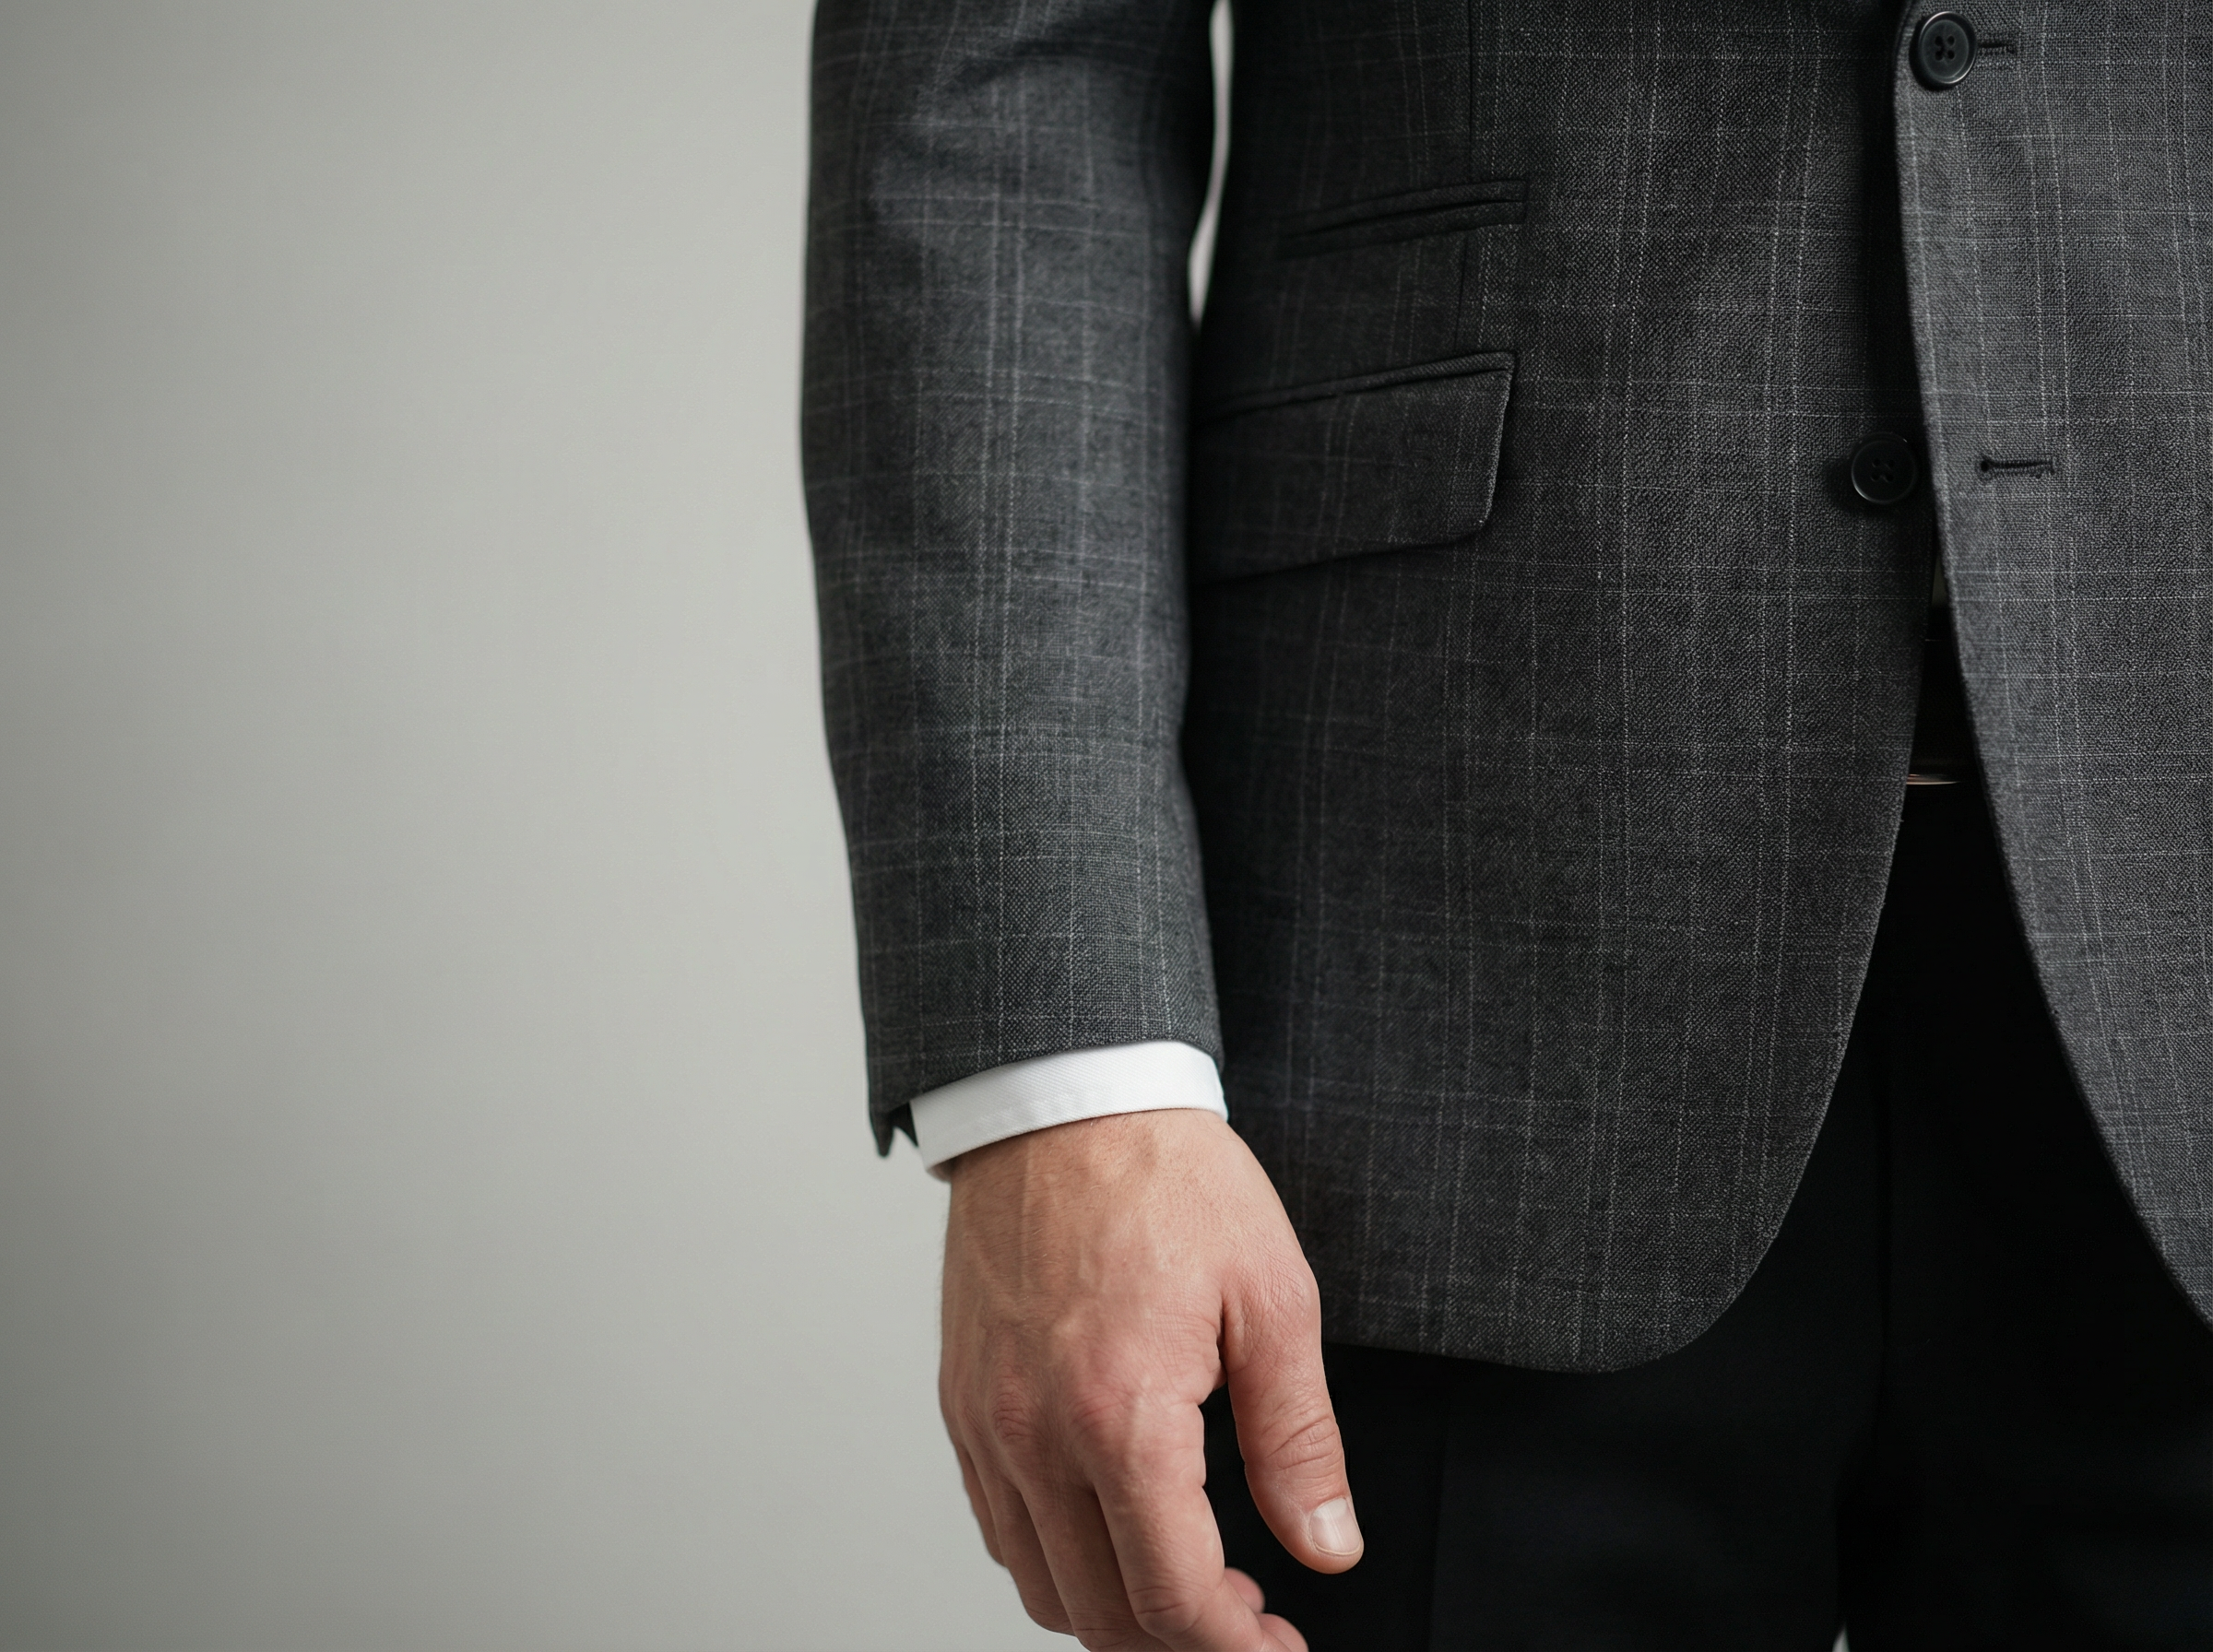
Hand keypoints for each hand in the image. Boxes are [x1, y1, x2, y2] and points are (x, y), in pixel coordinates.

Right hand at [940, 1109, 1359, 1650]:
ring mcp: (988, 1423)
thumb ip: (1299, 1440)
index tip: (1277, 1648)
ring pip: (1040, 1585)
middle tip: (1247, 1620)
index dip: (1236, 1649)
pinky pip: (999, 1526)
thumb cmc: (1167, 1178)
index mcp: (1120, 1414)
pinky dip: (1056, 1559)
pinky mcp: (963, 1403)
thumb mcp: (1272, 1299)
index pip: (1173, 1597)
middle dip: (1182, 1643)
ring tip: (1185, 1581)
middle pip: (1101, 1614)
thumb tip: (1327, 1545)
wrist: (1064, 1099)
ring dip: (1115, 1612)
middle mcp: (1036, 1434)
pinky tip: (1113, 1528)